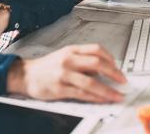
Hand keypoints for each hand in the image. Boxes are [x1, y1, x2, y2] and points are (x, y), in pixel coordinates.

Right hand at [7, 44, 125, 102]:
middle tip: (123, 81)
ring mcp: (64, 74)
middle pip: (97, 63)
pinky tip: (102, 100)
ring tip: (117, 95)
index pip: (96, 49)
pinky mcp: (60, 88)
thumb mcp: (65, 56)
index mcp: (71, 50)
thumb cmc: (47, 66)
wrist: (26, 74)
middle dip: (114, 73)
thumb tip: (102, 69)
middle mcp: (68, 59)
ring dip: (108, 90)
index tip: (118, 66)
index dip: (110, 58)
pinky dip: (95, 97)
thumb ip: (82, 60)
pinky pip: (82, 94)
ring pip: (91, 81)